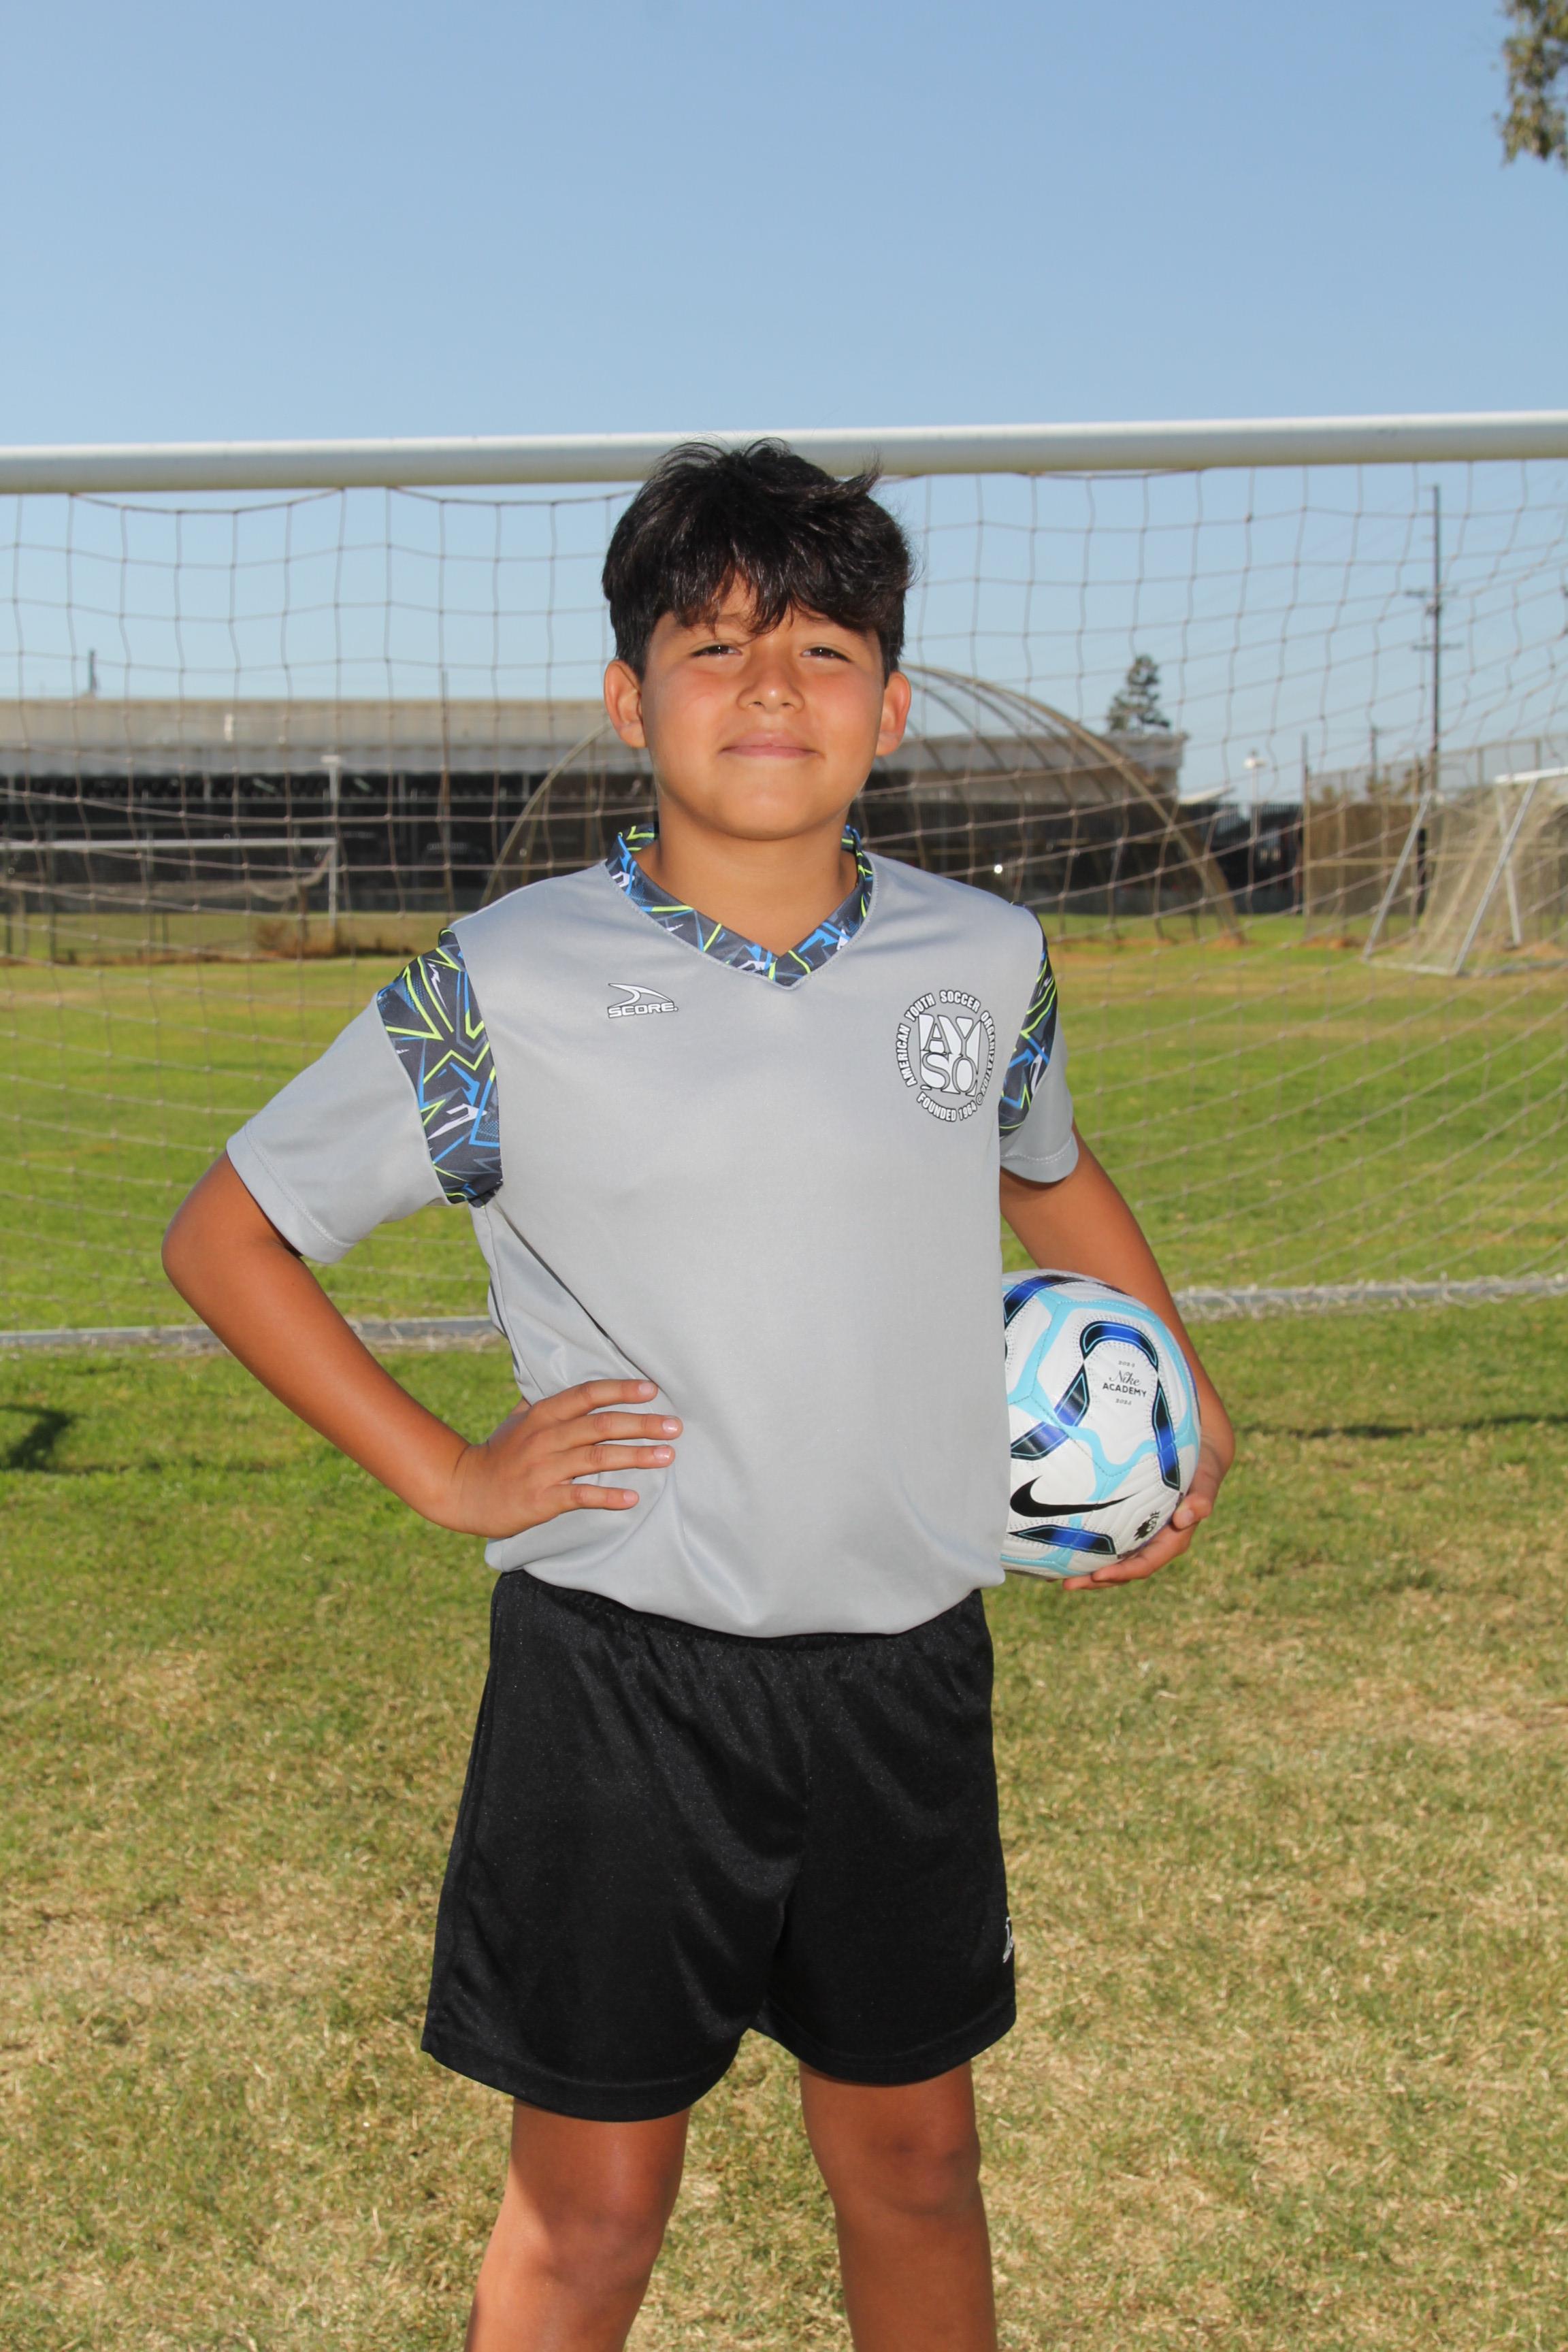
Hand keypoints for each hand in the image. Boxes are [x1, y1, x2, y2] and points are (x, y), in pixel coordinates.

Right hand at [432, 1379, 680, 1538]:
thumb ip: (545, 1402)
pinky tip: (632, 1498)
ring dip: (635, 1456)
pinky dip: (607, 1496)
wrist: (465, 1490)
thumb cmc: (499, 1453)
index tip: (652, 1389)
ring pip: (597, 1458)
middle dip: (641, 1424)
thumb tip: (572, 1384)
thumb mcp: (517, 1420)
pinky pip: (580, 1495)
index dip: (620, 1390)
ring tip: (666, 1456)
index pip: (587, 1395)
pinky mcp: (542, 1499)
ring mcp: (544, 1468)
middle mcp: (545, 1437)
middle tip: (675, 1426)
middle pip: (600, 1425)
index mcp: (542, 1414)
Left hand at [1060, 1425, 1230, 1592]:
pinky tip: (1059, 1548)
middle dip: (1096, 1580)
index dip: (1123, 1572)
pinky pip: (1107, 1542)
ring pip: (1113, 1561)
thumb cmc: (1201, 1467)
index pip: (1145, 1564)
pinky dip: (1085, 1548)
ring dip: (1087, 1571)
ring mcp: (1140, 1536)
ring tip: (1056, 1577)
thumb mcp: (1205, 1479)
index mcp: (1172, 1540)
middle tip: (1067, 1584)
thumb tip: (1185, 1519)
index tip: (1100, 1575)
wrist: (1197, 1456)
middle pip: (1123, 1570)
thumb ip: (1200, 1499)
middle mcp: (1154, 1543)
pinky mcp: (1128, 1525)